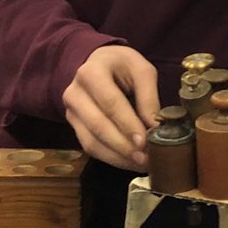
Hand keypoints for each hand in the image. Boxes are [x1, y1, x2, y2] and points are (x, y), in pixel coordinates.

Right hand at [62, 45, 159, 170]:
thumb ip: (148, 96)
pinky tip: (129, 161)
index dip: (127, 124)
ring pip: (91, 141)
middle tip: (146, 159)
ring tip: (141, 164)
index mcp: (91, 73)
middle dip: (123, 145)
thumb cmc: (123, 65)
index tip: (145, 142)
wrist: (98, 63)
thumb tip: (156, 128)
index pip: (110, 103)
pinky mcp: (73, 126)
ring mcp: (71, 112)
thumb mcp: (141, 70)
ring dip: (117, 156)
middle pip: (98, 125)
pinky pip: (90, 147)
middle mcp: (74, 93)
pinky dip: (111, 157)